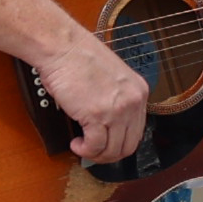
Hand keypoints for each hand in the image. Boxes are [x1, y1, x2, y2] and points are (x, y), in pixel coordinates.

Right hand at [36, 30, 155, 166]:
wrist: (63, 46)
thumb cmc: (78, 57)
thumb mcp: (111, 78)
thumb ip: (116, 99)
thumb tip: (109, 125)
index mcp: (139, 91)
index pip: (137, 130)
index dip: (120, 142)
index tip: (107, 143)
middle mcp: (133, 101)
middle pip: (128, 145)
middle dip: (110, 154)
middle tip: (94, 151)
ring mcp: (117, 110)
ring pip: (112, 150)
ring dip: (96, 154)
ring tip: (83, 146)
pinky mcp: (97, 116)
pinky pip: (95, 146)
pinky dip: (85, 150)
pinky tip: (77, 144)